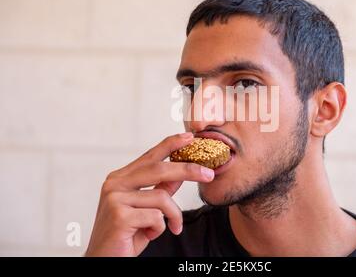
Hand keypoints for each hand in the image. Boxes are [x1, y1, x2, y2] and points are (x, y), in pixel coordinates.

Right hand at [85, 132, 214, 255]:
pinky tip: (149, 235)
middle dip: (188, 170)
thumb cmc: (125, 235)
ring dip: (173, 215)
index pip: (149, 156)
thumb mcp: (146, 210)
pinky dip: (160, 228)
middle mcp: (114, 184)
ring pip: (161, 197)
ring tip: (172, 227)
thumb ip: (159, 190)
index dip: (170, 144)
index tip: (189, 137)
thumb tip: (179, 175)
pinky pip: (156, 217)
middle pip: (159, 169)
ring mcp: (115, 198)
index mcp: (120, 178)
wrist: (103, 260)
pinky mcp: (119, 215)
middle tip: (209, 174)